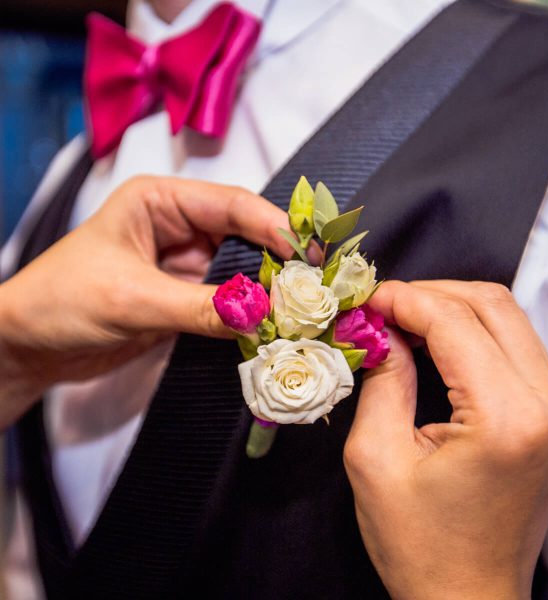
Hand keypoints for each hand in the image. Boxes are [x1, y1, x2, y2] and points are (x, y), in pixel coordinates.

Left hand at [0, 176, 298, 428]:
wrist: (30, 347)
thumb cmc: (63, 302)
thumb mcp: (131, 299)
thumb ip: (198, 307)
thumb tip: (261, 315)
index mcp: (160, 201)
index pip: (231, 204)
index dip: (274, 226)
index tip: (308, 254)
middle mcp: (179, 226)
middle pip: (245, 235)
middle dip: (279, 259)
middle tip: (316, 285)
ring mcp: (186, 264)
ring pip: (243, 269)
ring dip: (269, 288)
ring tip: (304, 307)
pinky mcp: (187, 297)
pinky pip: (230, 300)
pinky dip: (252, 312)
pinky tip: (274, 323)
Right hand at [344, 280, 547, 599]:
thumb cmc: (418, 544)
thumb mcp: (376, 457)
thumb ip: (383, 379)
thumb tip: (381, 329)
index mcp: (505, 419)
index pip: (454, 321)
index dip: (405, 298)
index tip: (367, 299)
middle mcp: (547, 407)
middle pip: (493, 305)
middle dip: (430, 293)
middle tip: (383, 307)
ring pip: (508, 319)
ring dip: (452, 309)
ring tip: (404, 322)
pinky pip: (515, 348)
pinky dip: (472, 333)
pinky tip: (434, 343)